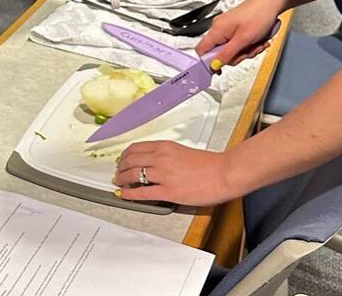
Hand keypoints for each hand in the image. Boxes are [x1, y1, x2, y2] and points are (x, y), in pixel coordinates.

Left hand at [113, 142, 242, 206]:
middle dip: (121, 167)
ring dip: (122, 179)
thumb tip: (153, 162)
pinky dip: (130, 193)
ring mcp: (164, 175)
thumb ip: (165, 155)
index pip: (136, 148)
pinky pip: (143, 193)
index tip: (122, 159)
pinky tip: (125, 195)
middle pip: (131, 160)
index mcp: (164, 146)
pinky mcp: (169, 192)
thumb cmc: (208, 164)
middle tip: (118, 172)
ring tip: (119, 183)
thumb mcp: (181, 151)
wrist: (223, 173)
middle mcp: (161, 158)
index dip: (125, 155)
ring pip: (134, 175)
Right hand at [195, 0, 283, 66]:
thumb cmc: (258, 16)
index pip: (202, 50)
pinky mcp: (235, 29)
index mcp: (217, 30)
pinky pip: (237, 44)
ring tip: (257, 43)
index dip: (208, 62)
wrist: (270, 3)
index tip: (219, 70)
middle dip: (237, 56)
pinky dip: (248, 45)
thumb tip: (214, 65)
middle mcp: (219, 28)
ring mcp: (227, 28)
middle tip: (249, 51)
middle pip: (220, 53)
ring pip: (231, 50)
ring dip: (246, 51)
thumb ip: (227, 54)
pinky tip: (257, 40)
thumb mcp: (244, 39)